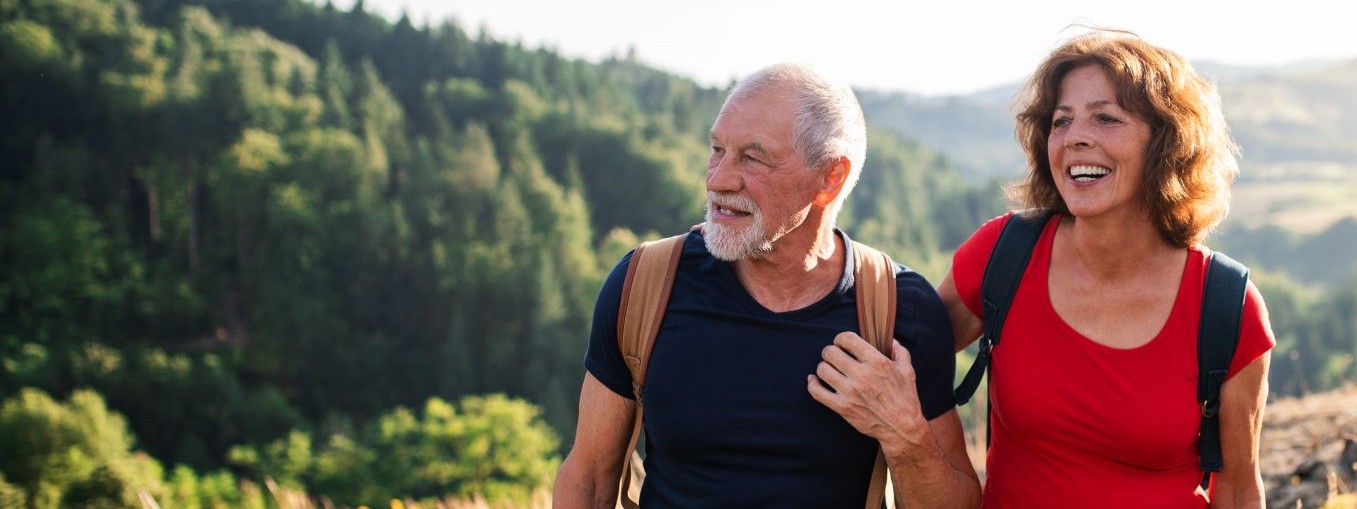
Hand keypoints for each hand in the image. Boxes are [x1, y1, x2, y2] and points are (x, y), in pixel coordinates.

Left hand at [807, 332, 928, 453]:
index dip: (841, 338)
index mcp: (877, 362)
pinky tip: (814, 380)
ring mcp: (850, 392)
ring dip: (823, 366)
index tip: (842, 342)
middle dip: (830, 351)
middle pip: (830, 352)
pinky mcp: (842, 407)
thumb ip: (899, 351)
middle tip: (834, 355)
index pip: (847, 339)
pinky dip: (812, 384)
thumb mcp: (908, 370)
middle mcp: (861, 375)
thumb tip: (891, 340)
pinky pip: (817, 392)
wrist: (901, 428)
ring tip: (830, 369)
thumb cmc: (906, 398)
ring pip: (822, 370)